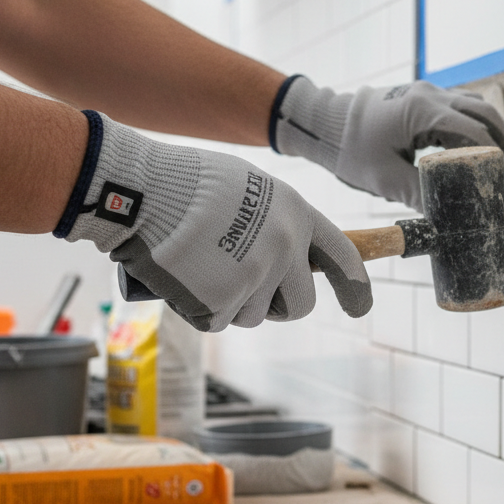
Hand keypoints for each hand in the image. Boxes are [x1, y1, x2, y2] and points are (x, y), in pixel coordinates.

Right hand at [56, 112, 371, 331]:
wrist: (143, 191)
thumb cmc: (188, 183)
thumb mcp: (250, 189)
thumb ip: (276, 222)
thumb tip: (289, 255)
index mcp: (297, 215)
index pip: (344, 258)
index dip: (355, 287)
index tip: (360, 307)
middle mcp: (286, 249)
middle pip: (301, 304)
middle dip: (278, 304)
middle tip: (249, 290)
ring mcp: (256, 278)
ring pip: (255, 315)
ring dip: (232, 303)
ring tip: (203, 267)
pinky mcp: (223, 303)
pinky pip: (219, 320)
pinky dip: (200, 308)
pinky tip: (185, 278)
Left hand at [271, 76, 503, 211]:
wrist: (324, 123)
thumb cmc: (350, 150)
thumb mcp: (385, 178)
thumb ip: (419, 195)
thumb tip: (446, 220)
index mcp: (424, 111)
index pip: (474, 132)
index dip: (498, 157)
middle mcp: (431, 96)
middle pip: (484, 113)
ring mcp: (427, 94)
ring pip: (474, 106)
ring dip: (493, 131)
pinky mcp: (421, 99)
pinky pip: (458, 108)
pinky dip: (474, 126)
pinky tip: (480, 148)